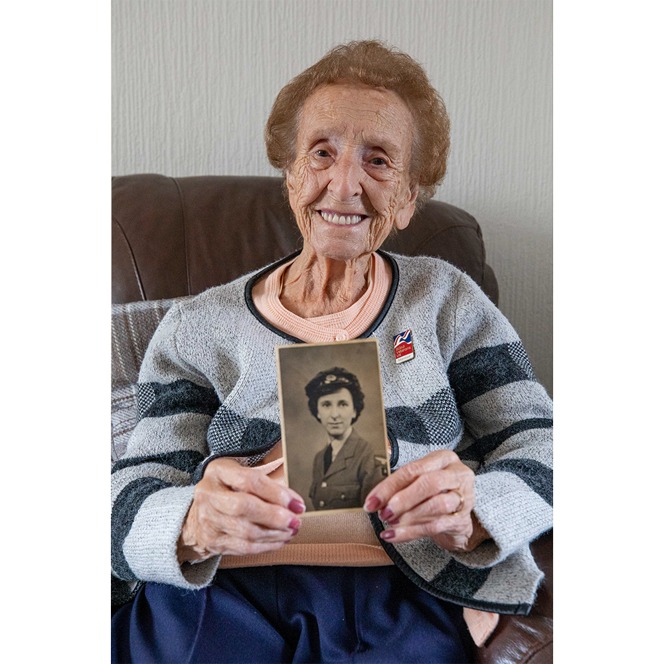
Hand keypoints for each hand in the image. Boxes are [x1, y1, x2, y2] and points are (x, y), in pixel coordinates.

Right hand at [177, 458, 305, 563]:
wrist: (197, 514)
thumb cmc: (227, 488)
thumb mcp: (239, 472)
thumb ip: (264, 481)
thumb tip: (293, 500)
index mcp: (218, 471)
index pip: (249, 481)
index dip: (276, 493)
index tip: (296, 503)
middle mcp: (209, 494)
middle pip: (244, 507)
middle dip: (275, 516)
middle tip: (295, 520)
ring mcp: (208, 519)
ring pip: (246, 531)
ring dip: (275, 533)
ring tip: (292, 530)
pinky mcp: (213, 541)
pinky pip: (244, 547)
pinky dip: (267, 545)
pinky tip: (280, 540)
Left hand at [363, 450, 487, 551]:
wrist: (457, 516)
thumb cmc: (434, 493)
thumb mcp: (420, 481)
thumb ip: (401, 486)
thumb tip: (375, 500)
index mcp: (443, 458)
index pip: (413, 469)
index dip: (390, 486)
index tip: (372, 500)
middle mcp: (456, 474)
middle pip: (428, 484)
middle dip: (402, 500)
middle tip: (383, 513)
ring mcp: (463, 497)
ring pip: (436, 505)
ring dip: (408, 516)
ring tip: (391, 523)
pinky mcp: (462, 519)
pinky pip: (435, 526)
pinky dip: (412, 532)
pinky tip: (396, 535)